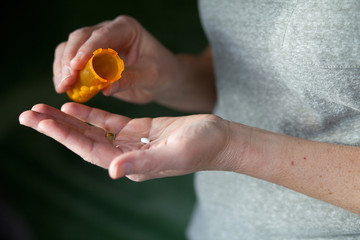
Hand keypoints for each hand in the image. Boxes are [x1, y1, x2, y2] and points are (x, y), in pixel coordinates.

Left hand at [19, 103, 232, 180]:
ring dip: (68, 121)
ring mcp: (132, 143)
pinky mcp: (139, 130)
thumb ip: (144, 163)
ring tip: (43, 110)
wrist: (220, 139)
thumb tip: (114, 171)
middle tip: (29, 115)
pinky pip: (109, 122)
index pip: (91, 151)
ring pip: (93, 131)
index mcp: (133, 166)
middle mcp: (127, 157)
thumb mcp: (176, 154)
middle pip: (85, 141)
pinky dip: (91, 114)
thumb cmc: (204, 147)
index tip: (43, 122)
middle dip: (57, 128)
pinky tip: (74, 106)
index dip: (66, 137)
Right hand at [53, 16, 181, 103]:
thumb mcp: (150, 75)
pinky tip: (65, 89)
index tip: (76, 66)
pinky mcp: (90, 60)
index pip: (102, 35)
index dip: (86, 50)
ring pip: (69, 49)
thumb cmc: (161, 72)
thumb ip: (130, 78)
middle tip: (66, 81)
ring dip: (62, 68)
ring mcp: (96, 45)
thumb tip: (105, 89)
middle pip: (79, 38)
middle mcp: (108, 32)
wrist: (162, 80)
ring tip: (62, 87)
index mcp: (126, 29)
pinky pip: (71, 64)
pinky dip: (65, 75)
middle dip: (69, 60)